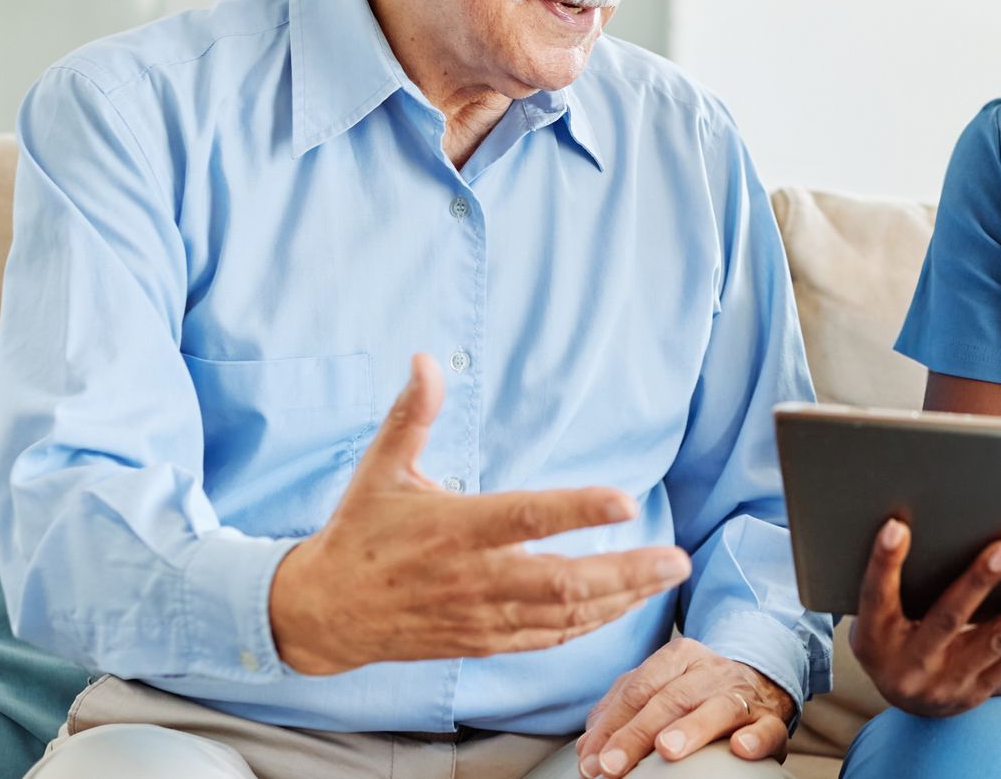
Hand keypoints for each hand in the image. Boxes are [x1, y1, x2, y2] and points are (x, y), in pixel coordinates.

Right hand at [268, 354, 691, 674]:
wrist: (324, 613)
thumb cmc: (360, 531)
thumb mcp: (380, 467)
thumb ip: (411, 414)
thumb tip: (426, 359)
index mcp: (454, 528)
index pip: (525, 517)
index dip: (576, 511)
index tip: (624, 501)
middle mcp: (473, 577)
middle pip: (560, 582)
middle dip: (625, 572)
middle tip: (675, 558)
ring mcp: (481, 616)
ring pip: (562, 616)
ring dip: (620, 599)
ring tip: (665, 577)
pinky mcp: (482, 641)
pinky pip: (546, 640)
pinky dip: (589, 625)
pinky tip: (623, 607)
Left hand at [576, 638, 794, 775]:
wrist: (759, 684)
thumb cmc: (697, 692)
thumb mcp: (659, 688)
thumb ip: (622, 709)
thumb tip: (588, 746)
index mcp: (679, 657)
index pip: (639, 687)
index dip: (611, 724)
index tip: (591, 758)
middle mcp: (711, 671)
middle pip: (671, 699)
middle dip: (637, 733)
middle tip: (612, 765)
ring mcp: (742, 695)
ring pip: (718, 708)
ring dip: (692, 728)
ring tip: (666, 749)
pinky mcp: (770, 720)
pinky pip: (767, 728)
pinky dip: (755, 738)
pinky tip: (739, 748)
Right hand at [848, 518, 1000, 717]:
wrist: (906, 701)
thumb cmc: (892, 636)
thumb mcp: (876, 615)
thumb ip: (891, 581)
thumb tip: (909, 525)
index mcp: (876, 638)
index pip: (876, 597)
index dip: (885, 563)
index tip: (897, 527)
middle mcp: (911, 664)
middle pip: (948, 618)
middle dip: (979, 582)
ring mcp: (948, 682)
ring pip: (998, 641)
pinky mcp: (978, 691)